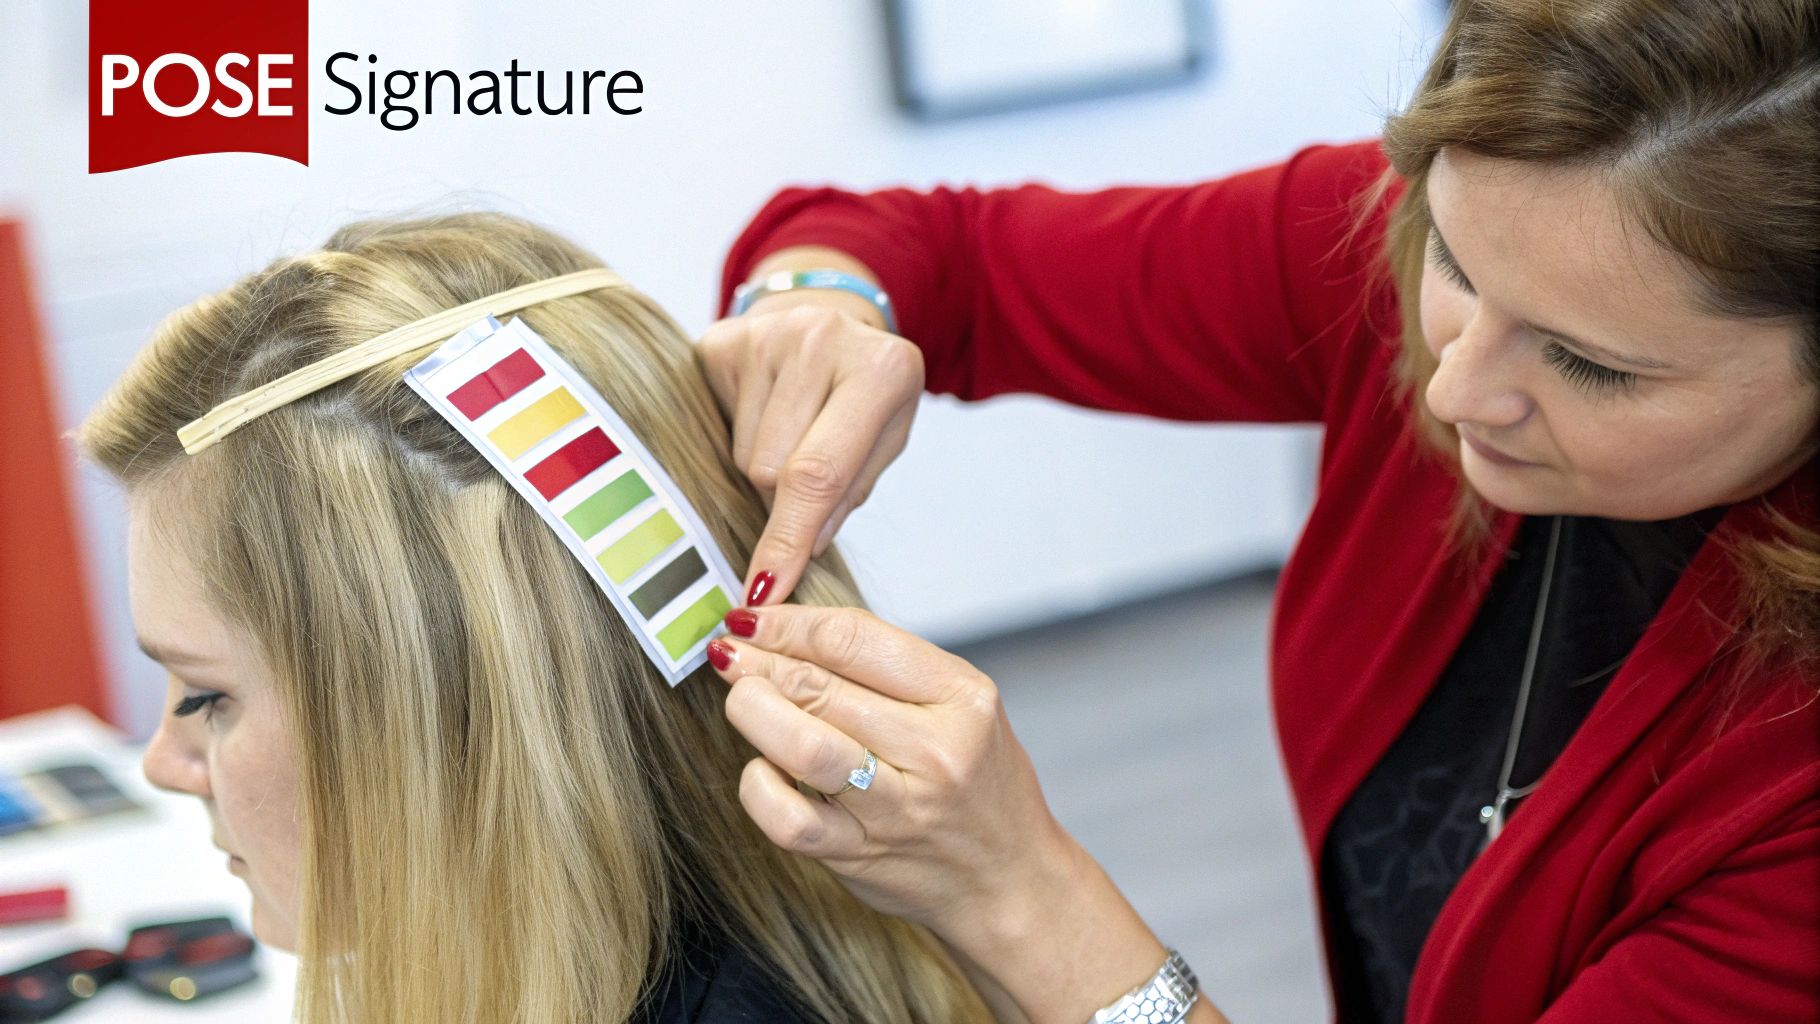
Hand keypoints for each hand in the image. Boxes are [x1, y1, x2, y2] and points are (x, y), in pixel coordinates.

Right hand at [697, 301, 921, 606]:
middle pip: (771, 470)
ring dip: (763, 467)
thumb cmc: (867, 395)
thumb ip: (848, 493)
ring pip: (743, 455)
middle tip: (809, 475)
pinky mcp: (722, 340)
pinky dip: (739, 436)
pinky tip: (764, 411)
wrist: (835, 320)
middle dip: (785, 498)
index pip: (819, 474)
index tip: (765, 589)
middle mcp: (821, 339)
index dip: (787, 538)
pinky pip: (716, 424)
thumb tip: (796, 553)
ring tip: (792, 432)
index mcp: (880, 370)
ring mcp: (766, 333)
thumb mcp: (885, 440)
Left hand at [707, 603, 1064, 929]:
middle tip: (730, 651)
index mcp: (962, 698)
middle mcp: (934, 751)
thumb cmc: (977, 782)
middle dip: (759, 660)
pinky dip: (758, 787)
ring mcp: (896, 808)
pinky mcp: (861, 855)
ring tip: (741, 697)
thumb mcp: (960, 705)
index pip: (854, 639)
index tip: (753, 617)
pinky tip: (760, 770)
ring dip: (753, 711)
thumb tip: (794, 630)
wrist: (1008, 879)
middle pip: (820, 686)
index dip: (788, 622)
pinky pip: (789, 819)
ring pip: (803, 747)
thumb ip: (888, 668)